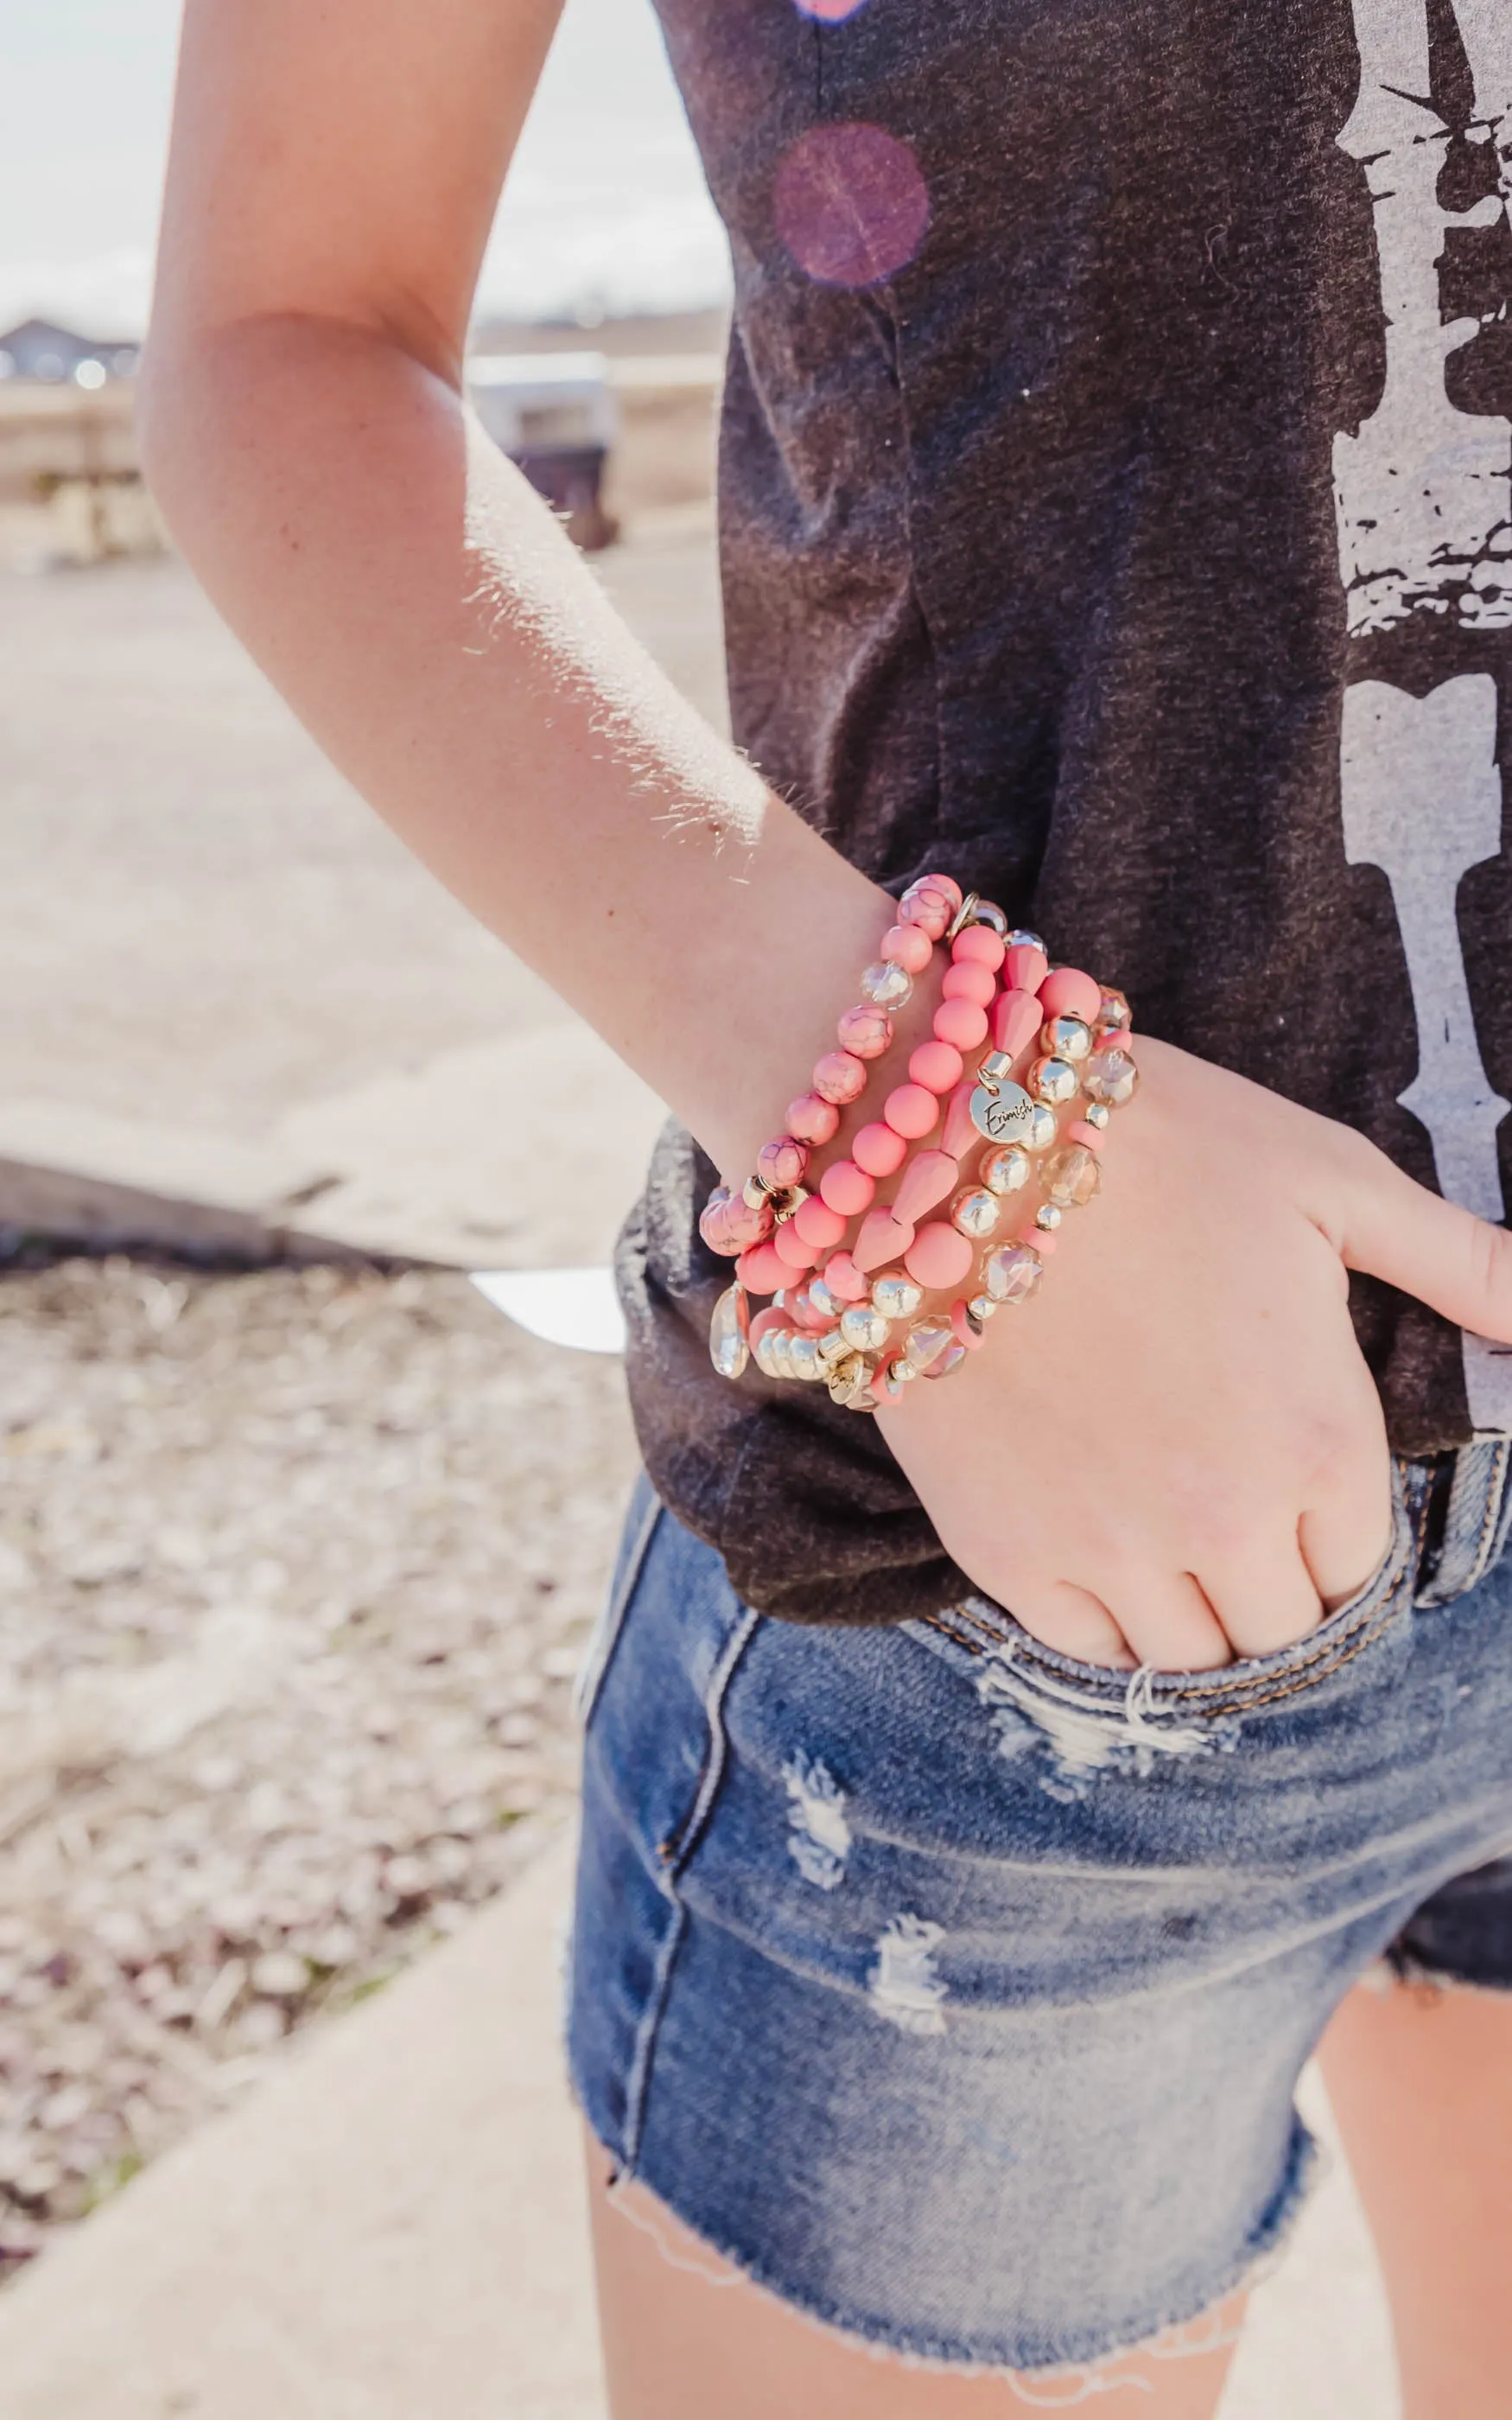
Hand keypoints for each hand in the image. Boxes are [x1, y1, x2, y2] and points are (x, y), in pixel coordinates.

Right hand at [878, 1037, 1511, 1669]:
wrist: (949, 1142)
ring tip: (1165, 1535)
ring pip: (1185, 1656)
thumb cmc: (1156, 1146)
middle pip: (1279, 1628)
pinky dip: (1102, 1616)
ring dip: (1191, 1611)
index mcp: (1323, 1440)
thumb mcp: (1333, 1180)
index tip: (1295, 1485)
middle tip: (1230, 1509)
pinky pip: (1083, 1648)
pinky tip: (1096, 1541)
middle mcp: (1225, 1520)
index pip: (1359, 1567)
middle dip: (1268, 1580)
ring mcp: (1109, 1547)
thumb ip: (1461, 1262)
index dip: (1331, 1530)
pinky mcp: (1006, 1553)